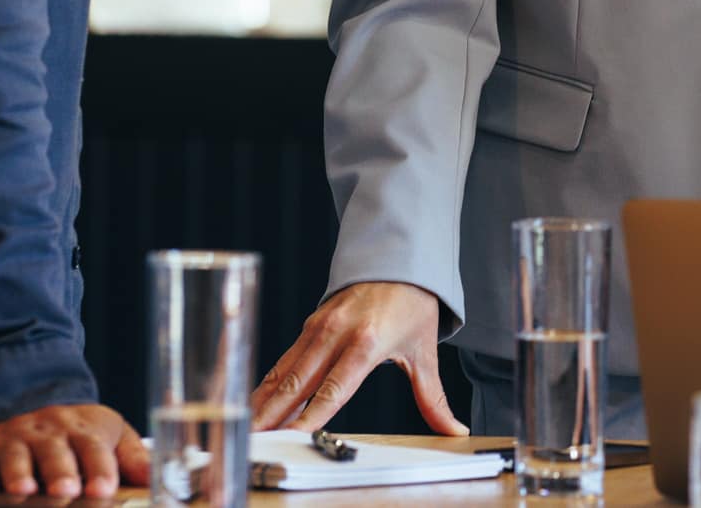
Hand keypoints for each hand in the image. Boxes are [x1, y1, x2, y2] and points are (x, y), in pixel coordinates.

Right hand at [0, 403, 147, 501]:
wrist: (23, 399)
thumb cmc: (74, 431)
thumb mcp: (109, 435)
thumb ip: (131, 459)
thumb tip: (156, 480)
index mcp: (83, 430)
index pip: (95, 448)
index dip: (101, 469)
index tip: (105, 489)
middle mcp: (48, 434)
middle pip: (55, 453)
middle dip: (61, 473)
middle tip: (67, 491)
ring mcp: (14, 440)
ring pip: (16, 457)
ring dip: (19, 474)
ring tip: (25, 490)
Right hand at [253, 281, 464, 434]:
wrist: (400, 260)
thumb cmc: (413, 305)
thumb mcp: (425, 353)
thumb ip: (433, 397)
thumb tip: (454, 429)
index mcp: (366, 343)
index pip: (333, 389)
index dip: (310, 416)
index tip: (293, 437)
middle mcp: (336, 335)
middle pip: (297, 384)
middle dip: (272, 416)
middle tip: (253, 441)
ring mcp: (318, 328)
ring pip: (282, 373)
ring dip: (262, 403)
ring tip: (246, 429)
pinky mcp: (308, 325)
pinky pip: (283, 361)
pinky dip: (266, 384)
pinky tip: (255, 404)